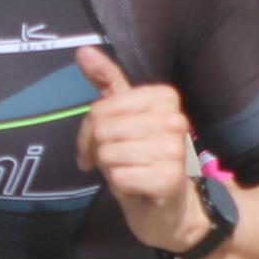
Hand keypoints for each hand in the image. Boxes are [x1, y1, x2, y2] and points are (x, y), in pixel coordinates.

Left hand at [74, 46, 207, 253]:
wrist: (169, 207)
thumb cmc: (143, 159)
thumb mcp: (124, 117)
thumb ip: (106, 82)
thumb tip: (83, 50)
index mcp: (165, 97)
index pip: (100, 107)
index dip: (91, 130)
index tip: (99, 143)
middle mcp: (175, 119)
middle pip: (102, 129)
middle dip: (98, 151)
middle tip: (113, 162)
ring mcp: (174, 149)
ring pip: (109, 154)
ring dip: (111, 169)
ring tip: (129, 172)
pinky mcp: (168, 178)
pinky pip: (118, 177)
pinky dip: (121, 187)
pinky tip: (138, 188)